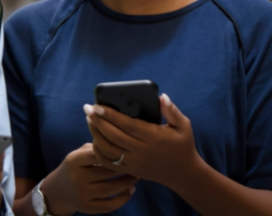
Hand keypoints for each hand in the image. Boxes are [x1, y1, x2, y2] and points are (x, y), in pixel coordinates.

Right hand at [38, 143, 136, 214]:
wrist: (58, 191)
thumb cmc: (74, 167)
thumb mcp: (77, 154)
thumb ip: (94, 148)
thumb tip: (116, 143)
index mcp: (74, 160)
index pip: (96, 154)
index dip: (112, 151)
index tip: (125, 149)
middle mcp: (77, 178)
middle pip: (106, 172)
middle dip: (123, 167)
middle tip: (136, 163)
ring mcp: (82, 194)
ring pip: (110, 189)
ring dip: (127, 183)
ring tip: (135, 177)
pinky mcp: (88, 208)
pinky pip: (109, 205)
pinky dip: (123, 199)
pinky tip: (130, 191)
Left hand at [84, 94, 199, 190]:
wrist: (184, 174)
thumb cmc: (182, 145)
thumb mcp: (183, 126)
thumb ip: (172, 111)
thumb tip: (161, 96)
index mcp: (154, 138)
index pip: (127, 125)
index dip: (111, 115)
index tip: (97, 105)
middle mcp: (142, 151)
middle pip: (114, 136)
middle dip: (98, 121)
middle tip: (87, 108)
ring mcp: (135, 163)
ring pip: (109, 150)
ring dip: (95, 134)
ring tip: (89, 120)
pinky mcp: (131, 170)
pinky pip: (110, 163)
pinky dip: (99, 152)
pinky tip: (93, 138)